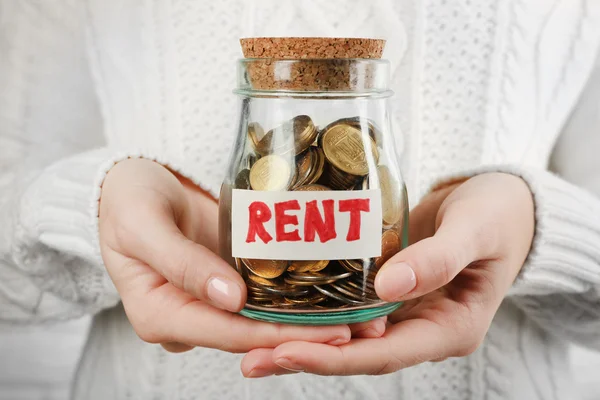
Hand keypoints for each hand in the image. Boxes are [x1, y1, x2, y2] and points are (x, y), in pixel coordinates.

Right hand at [99, 159, 383, 355]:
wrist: (132, 183)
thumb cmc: (126, 199)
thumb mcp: (143, 224)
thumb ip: (181, 263)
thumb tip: (231, 299)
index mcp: (160, 314)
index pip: (229, 333)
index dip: (280, 335)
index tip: (329, 332)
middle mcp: (189, 317)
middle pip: (253, 334)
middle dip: (307, 335)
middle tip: (362, 329)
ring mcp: (210, 301)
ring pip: (264, 319)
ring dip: (311, 320)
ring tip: (360, 316)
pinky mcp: (228, 281)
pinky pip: (265, 295)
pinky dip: (298, 296)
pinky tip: (334, 293)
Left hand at [241, 172, 534, 375]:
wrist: (502, 202)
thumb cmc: (500, 215)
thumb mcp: (477, 232)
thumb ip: (439, 259)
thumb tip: (388, 287)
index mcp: (449, 329)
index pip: (384, 355)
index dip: (334, 358)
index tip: (285, 352)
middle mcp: (420, 327)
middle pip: (357, 352)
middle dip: (304, 355)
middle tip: (250, 356)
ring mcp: (402, 308)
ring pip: (347, 331)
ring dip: (303, 334)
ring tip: (250, 338)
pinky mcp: (387, 285)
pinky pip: (348, 302)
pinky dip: (317, 305)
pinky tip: (280, 300)